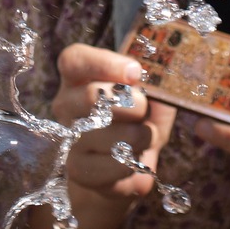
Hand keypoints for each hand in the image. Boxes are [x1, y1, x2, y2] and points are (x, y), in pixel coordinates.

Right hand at [50, 44, 176, 228]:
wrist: (127, 163)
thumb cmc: (138, 118)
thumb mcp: (149, 93)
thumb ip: (153, 82)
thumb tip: (163, 81)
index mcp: (78, 76)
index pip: (74, 60)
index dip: (105, 63)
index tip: (136, 73)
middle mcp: (66, 104)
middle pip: (92, 96)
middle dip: (133, 104)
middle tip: (146, 110)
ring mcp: (68, 137)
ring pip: (108, 134)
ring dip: (140, 137)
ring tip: (143, 138)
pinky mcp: (77, 170)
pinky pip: (113, 164)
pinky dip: (134, 163)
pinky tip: (133, 159)